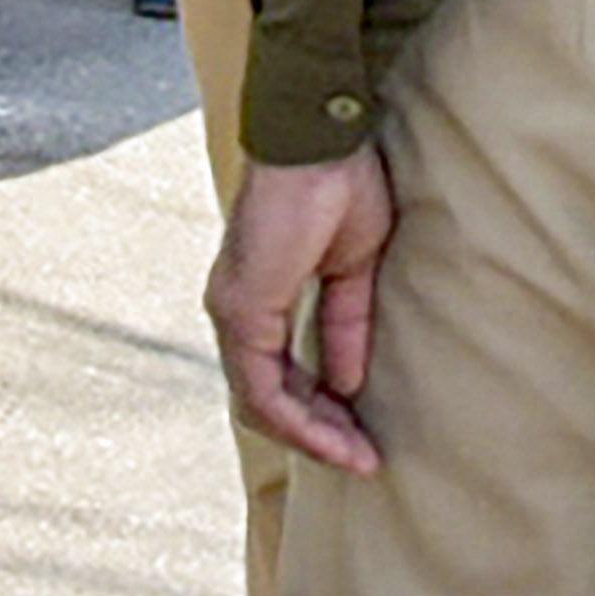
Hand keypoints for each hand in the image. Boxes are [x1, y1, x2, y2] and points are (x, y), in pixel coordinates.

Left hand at [212, 152, 397, 474]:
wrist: (321, 139)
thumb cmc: (339, 183)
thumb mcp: (354, 267)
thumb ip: (346, 323)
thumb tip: (347, 382)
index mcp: (258, 297)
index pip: (277, 375)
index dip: (320, 411)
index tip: (361, 436)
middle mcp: (234, 310)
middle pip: (265, 399)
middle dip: (316, 434)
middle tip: (361, 456)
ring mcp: (232, 312)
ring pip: (259, 402)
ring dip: (310, 435)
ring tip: (354, 454)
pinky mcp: (243, 309)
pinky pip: (262, 386)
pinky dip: (298, 417)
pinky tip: (335, 430)